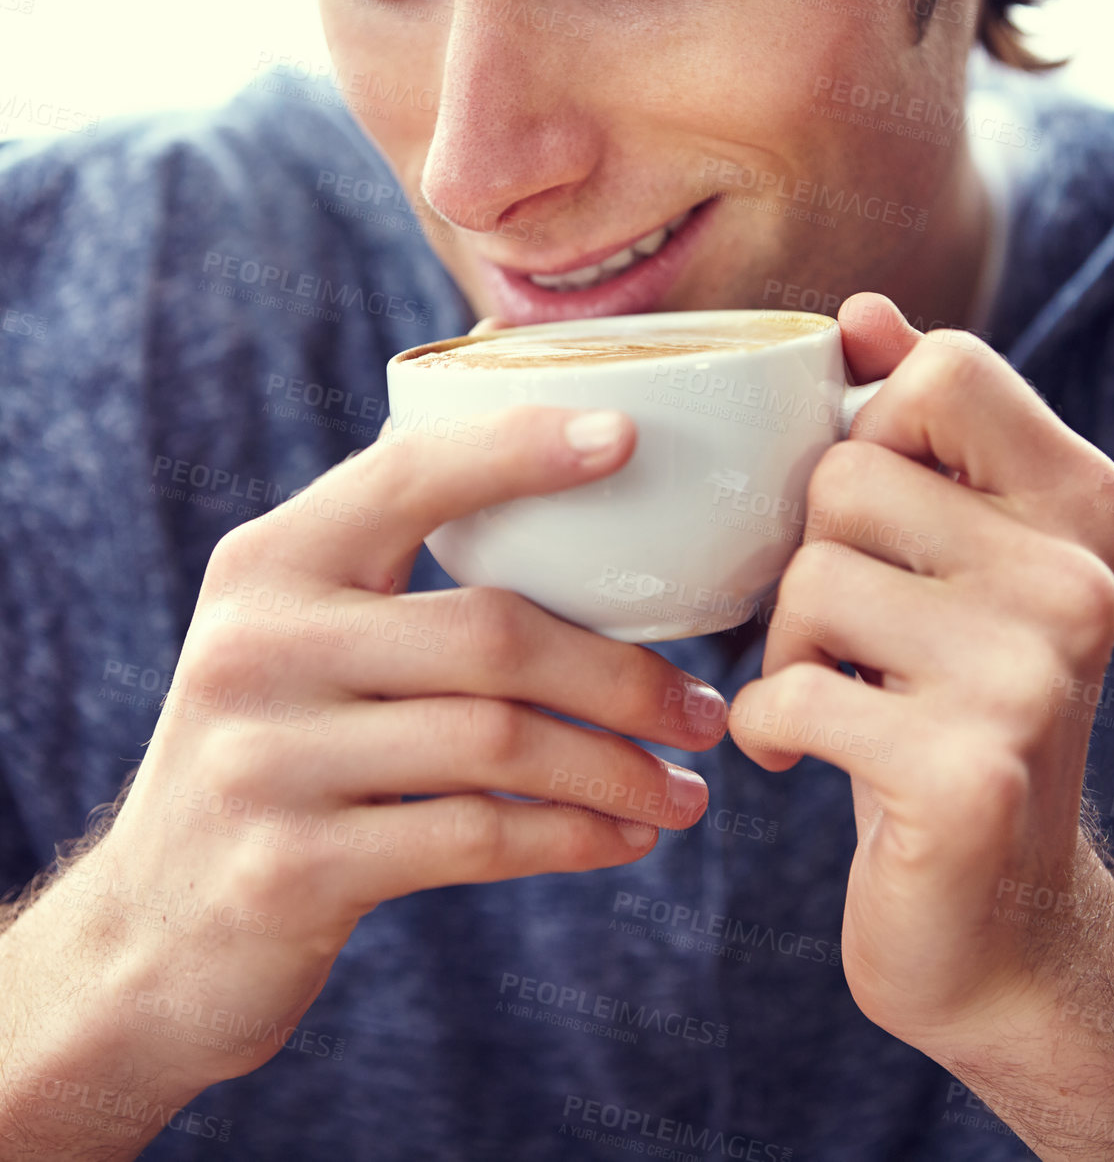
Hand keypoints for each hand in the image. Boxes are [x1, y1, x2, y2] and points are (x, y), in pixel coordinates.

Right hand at [69, 404, 725, 1090]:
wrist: (150, 934)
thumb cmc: (270, 756)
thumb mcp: (285, 638)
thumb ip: (377, 562)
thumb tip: (531, 452)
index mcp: (267, 562)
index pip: (409, 476)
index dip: (521, 448)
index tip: (629, 437)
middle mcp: (257, 645)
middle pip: (491, 633)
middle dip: (623, 674)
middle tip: (704, 707)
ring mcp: (266, 760)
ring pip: (499, 741)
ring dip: (618, 767)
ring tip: (686, 786)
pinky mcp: (291, 869)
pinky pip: (475, 838)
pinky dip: (573, 836)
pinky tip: (627, 837)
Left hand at [728, 292, 1113, 1060]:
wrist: (1002, 923)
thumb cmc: (953, 706)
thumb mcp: (960, 556)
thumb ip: (921, 428)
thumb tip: (863, 311)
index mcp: (1085, 506)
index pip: (944, 369)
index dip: (873, 425)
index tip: (882, 513)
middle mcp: (1076, 581)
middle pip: (848, 472)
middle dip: (813, 551)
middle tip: (853, 630)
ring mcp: (1028, 677)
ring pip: (808, 575)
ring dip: (786, 642)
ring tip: (833, 690)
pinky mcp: (962, 773)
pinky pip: (787, 689)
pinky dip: (768, 723)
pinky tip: (803, 753)